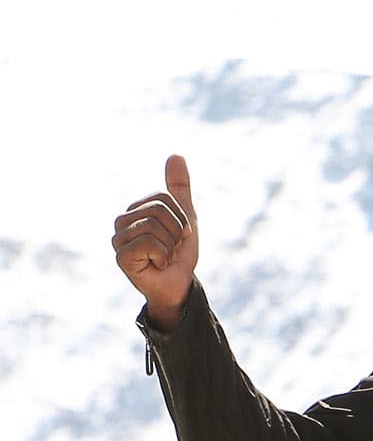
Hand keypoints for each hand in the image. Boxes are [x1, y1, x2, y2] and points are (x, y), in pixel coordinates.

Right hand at [112, 155, 198, 329]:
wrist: (179, 285)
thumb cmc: (179, 253)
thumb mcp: (185, 216)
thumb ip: (179, 188)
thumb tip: (176, 155)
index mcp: (135, 210)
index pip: (163, 198)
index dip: (181, 217)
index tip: (180, 235)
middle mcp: (122, 222)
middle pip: (159, 209)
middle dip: (177, 232)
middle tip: (172, 249)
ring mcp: (119, 240)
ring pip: (155, 226)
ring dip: (171, 246)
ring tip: (165, 257)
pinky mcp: (122, 257)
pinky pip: (149, 243)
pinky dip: (163, 256)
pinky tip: (157, 265)